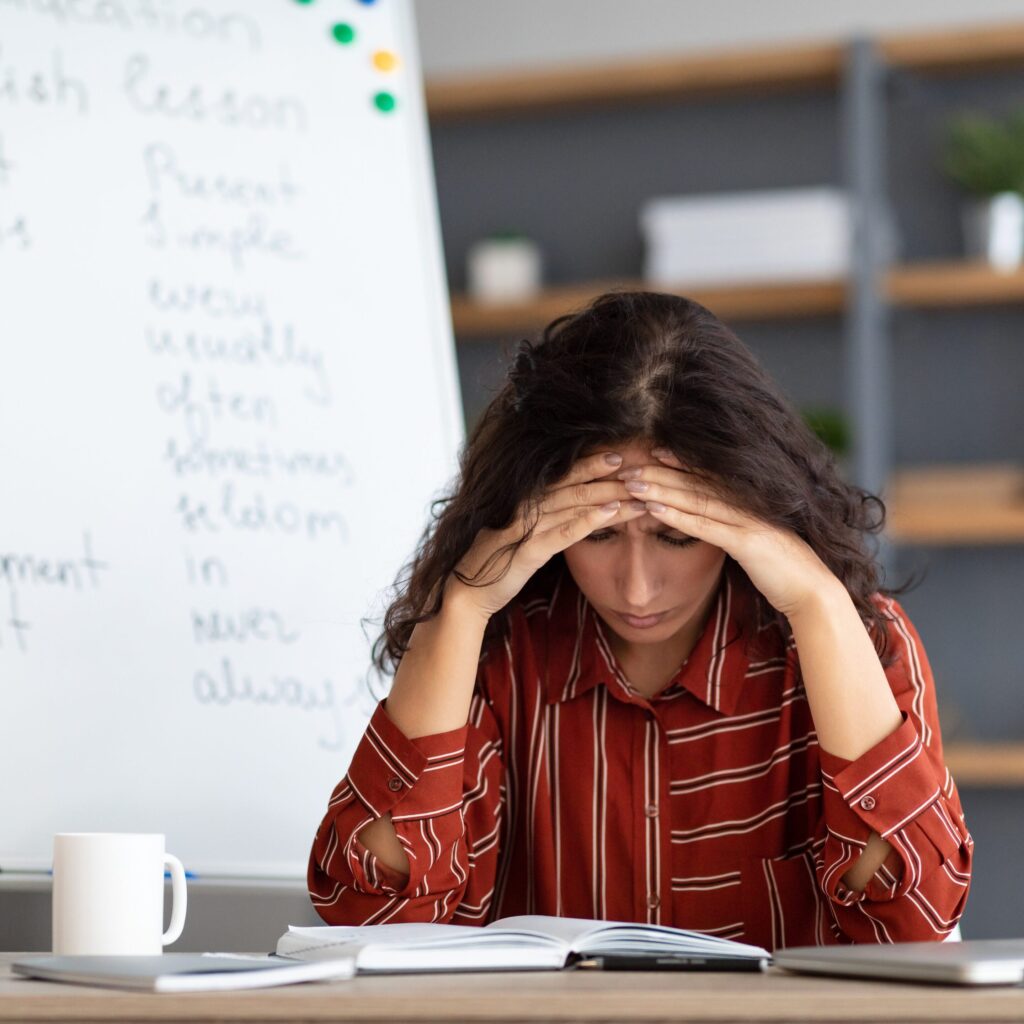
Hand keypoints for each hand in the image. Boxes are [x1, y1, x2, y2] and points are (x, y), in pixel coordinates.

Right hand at [449, 452, 643, 619]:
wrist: (464, 593)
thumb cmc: (494, 563)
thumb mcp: (518, 534)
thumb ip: (539, 518)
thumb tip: (566, 506)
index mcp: (522, 500)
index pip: (561, 475)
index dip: (590, 463)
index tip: (618, 455)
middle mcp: (524, 506)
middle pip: (572, 483)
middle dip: (606, 474)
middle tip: (638, 463)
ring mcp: (525, 527)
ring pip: (575, 503)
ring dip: (610, 495)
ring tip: (638, 491)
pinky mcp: (528, 551)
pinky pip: (565, 531)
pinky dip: (591, 520)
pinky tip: (613, 513)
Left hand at [618, 449, 838, 619]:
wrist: (813, 592)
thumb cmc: (782, 570)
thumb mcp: (755, 543)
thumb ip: (737, 529)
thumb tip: (718, 524)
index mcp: (750, 502)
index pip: (709, 476)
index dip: (681, 462)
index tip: (653, 452)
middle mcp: (748, 505)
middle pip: (697, 483)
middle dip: (661, 473)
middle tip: (629, 465)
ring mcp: (748, 521)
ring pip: (696, 500)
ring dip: (661, 490)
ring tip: (632, 483)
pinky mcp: (747, 543)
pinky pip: (705, 526)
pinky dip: (677, 516)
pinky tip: (653, 509)